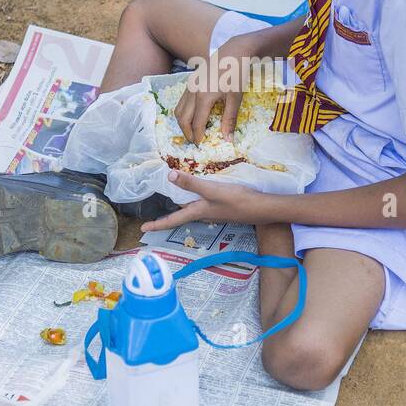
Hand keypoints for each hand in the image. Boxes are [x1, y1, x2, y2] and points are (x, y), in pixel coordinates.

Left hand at [140, 170, 265, 231]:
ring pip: (191, 209)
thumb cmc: (237, 200)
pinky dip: (194, 199)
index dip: (157, 224)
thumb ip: (191, 184)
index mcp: (197, 211)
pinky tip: (196, 191)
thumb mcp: (212, 190)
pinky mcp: (221, 206)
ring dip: (180, 207)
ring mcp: (213, 211)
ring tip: (171, 199)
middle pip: (180, 216)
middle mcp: (203, 213)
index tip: (143, 229)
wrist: (262, 208)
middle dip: (167, 216)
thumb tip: (169, 176)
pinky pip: (202, 203)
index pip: (172, 220)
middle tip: (153, 214)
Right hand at [173, 38, 251, 143]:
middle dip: (187, 132)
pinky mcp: (191, 81)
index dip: (198, 137)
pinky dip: (185, 111)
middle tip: (195, 141)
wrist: (234, 51)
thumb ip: (229, 120)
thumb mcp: (235, 99)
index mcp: (203, 97)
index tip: (201, 145)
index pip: (196, 124)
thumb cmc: (237, 74)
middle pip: (182, 118)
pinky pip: (182, 101)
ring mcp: (190, 85)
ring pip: (179, 109)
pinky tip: (195, 115)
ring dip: (183, 122)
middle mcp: (192, 92)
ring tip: (193, 131)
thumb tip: (228, 140)